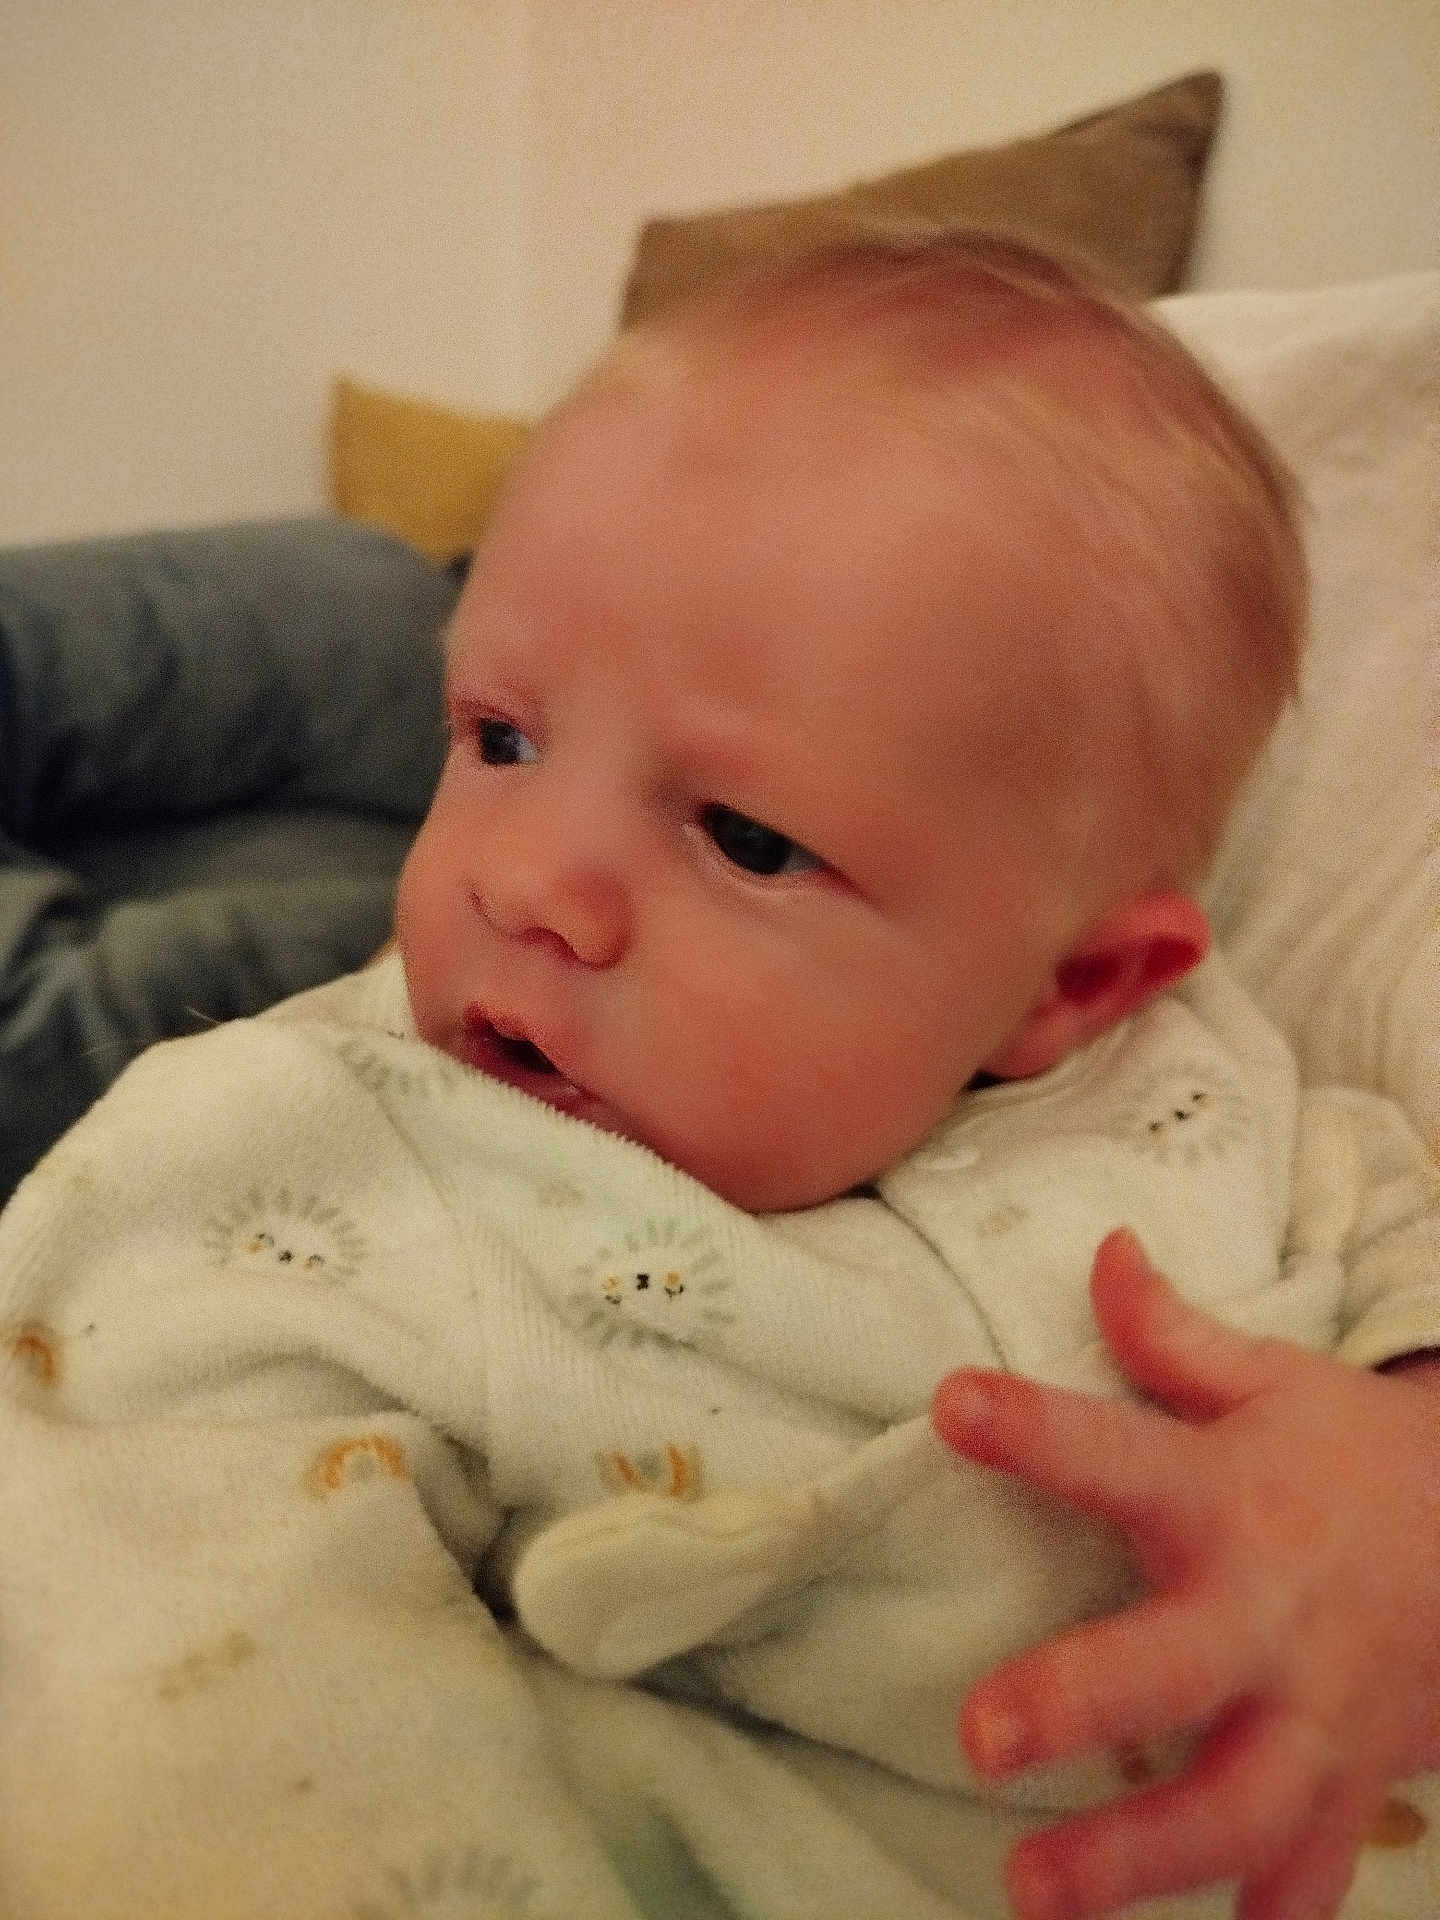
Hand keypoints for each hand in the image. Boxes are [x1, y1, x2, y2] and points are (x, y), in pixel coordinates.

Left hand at [931, 1228, 1439, 1919]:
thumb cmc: (1355, 1460)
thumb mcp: (1277, 1384)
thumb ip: (1173, 1334)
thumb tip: (1102, 1249)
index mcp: (1231, 1498)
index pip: (1118, 1451)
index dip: (1035, 1428)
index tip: (952, 1403)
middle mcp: (1267, 1614)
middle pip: (1175, 1666)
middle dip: (1082, 1702)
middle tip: (979, 1737)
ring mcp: (1317, 1717)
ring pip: (1235, 1805)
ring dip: (1136, 1860)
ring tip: (1028, 1890)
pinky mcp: (1348, 1789)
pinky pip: (1310, 1873)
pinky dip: (1267, 1916)